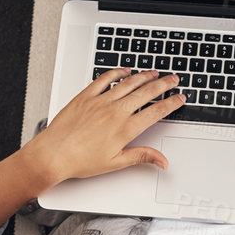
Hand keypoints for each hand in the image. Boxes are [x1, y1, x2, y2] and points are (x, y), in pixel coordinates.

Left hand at [25, 70, 183, 185]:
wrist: (54, 154)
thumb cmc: (80, 160)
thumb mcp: (116, 163)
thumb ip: (142, 156)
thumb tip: (162, 160)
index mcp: (126, 129)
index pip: (156, 111)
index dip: (172, 103)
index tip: (180, 98)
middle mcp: (116, 112)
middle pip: (147, 92)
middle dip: (164, 84)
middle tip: (174, 79)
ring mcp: (101, 101)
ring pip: (129, 83)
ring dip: (145, 76)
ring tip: (155, 73)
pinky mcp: (86, 96)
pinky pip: (105, 79)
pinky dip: (117, 73)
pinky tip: (125, 71)